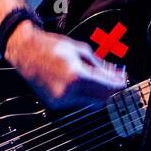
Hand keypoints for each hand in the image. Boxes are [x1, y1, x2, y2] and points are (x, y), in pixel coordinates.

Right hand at [5, 22, 127, 108]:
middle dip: (111, 91)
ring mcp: (61, 100)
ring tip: (100, 79)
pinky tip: (86, 84)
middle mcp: (68, 92)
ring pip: (90, 103)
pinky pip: (78, 102)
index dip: (119, 85)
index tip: (124, 80)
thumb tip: (114, 73)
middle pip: (101, 99)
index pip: (107, 88)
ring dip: (99, 93)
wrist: (26, 52)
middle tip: (116, 80)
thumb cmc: (51, 47)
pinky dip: (85, 95)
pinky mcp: (55, 103)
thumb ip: (100, 65)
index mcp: (77, 76)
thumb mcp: (81, 50)